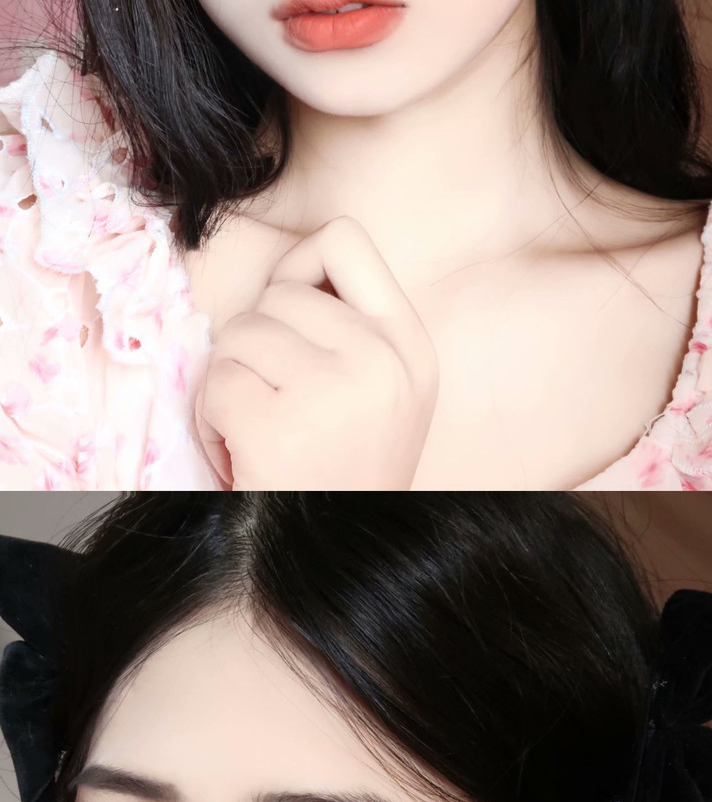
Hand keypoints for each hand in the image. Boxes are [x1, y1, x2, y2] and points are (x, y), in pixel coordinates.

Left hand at [195, 214, 438, 484]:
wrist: (333, 563)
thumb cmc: (341, 474)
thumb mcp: (376, 391)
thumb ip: (343, 327)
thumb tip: (280, 276)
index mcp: (410, 346)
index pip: (344, 238)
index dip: (298, 265)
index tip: (289, 317)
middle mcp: (384, 361)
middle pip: (277, 293)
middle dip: (256, 344)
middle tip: (272, 401)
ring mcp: (335, 392)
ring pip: (239, 334)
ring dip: (229, 383)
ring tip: (257, 431)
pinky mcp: (281, 427)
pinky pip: (215, 383)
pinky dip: (211, 420)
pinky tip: (241, 455)